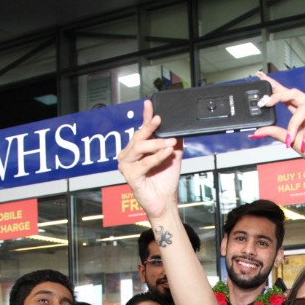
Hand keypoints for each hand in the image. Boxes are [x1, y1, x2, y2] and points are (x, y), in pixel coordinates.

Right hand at [117, 100, 182, 219]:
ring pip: (139, 147)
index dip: (145, 116)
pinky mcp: (130, 176)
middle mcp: (129, 155)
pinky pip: (144, 162)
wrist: (165, 201)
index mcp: (137, 149)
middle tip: (160, 119)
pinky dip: (157, 156)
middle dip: (150, 127)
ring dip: (156, 143)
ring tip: (170, 143)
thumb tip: (178, 126)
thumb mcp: (172, 155)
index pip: (141, 129)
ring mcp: (127, 165)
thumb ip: (173, 140)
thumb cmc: (165, 180)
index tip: (149, 103)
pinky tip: (167, 152)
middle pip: (138, 136)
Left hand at [252, 72, 304, 181]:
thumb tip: (257, 131)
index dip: (277, 88)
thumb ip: (278, 133)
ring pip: (304, 108)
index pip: (290, 97)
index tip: (263, 79)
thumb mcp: (293, 142)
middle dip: (279, 95)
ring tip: (294, 141)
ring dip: (294, 126)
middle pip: (296, 94)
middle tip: (266, 102)